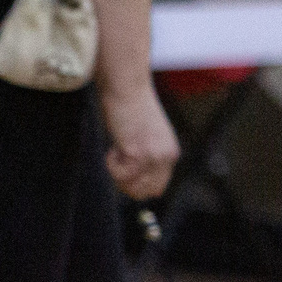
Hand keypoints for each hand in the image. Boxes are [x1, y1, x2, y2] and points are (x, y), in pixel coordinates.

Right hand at [100, 82, 180, 201]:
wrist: (127, 89)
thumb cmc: (131, 108)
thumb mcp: (146, 137)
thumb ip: (147, 157)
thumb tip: (134, 181)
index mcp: (171, 154)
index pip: (157, 188)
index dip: (136, 184)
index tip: (123, 168)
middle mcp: (166, 157)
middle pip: (143, 192)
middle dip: (125, 181)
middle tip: (117, 160)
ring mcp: (153, 157)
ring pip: (129, 185)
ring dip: (116, 171)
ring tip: (117, 148)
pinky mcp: (138, 154)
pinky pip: (118, 175)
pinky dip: (110, 163)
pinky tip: (114, 145)